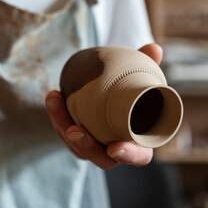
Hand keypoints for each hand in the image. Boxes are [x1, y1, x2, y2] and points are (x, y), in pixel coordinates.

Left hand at [45, 43, 162, 169]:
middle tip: (74, 130)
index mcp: (139, 142)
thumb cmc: (133, 92)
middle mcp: (116, 150)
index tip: (114, 147)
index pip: (139, 157)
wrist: (112, 95)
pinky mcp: (76, 140)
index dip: (129, 155)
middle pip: (101, 159)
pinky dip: (57, 115)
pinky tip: (54, 96)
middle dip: (85, 146)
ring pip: (77, 146)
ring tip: (55, 100)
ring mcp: (94, 148)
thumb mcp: (140, 78)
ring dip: (62, 124)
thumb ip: (147, 64)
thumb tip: (154, 48)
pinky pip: (64, 132)